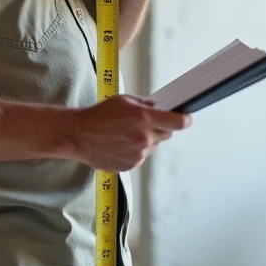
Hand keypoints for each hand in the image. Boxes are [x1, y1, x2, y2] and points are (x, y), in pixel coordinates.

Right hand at [69, 95, 191, 170]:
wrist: (79, 135)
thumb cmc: (99, 115)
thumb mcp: (124, 100)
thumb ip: (146, 105)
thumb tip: (161, 109)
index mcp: (144, 118)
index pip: (178, 122)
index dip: (185, 120)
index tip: (186, 118)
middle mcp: (144, 138)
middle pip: (166, 134)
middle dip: (159, 128)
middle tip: (143, 123)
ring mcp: (138, 154)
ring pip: (153, 146)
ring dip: (146, 140)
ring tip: (126, 134)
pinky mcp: (131, 165)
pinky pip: (142, 156)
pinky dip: (136, 151)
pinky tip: (121, 144)